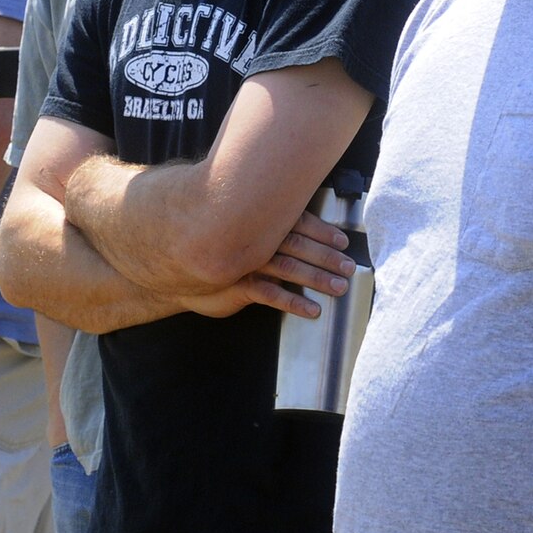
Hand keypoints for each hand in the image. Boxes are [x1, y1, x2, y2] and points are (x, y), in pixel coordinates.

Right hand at [179, 210, 355, 319]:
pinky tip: (312, 310)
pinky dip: (293, 302)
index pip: (298, 221)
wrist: (182, 267)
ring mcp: (247, 261)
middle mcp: (256, 238)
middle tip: (350, 268)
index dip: (323, 231)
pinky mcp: (238, 284)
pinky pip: (270, 294)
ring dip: (316, 278)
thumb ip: (270, 228)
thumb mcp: (245, 234)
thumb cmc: (220, 249)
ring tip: (338, 288)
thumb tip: (301, 229)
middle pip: (298, 245)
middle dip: (326, 256)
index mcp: (262, 223)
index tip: (344, 242)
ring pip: (288, 268)